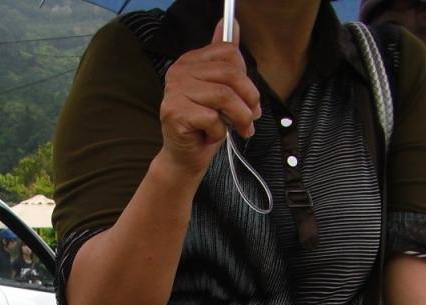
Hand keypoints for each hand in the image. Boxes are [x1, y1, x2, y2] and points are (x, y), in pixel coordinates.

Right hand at [158, 18, 261, 178]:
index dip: (246, 78)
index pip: (229, 53)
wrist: (185, 157)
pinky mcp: (174, 113)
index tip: (249, 98)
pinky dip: (219, 132)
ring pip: (224, 97)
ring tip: (241, 129)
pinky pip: (212, 118)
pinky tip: (211, 135)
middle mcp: (179, 71)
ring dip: (239, 118)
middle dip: (249, 100)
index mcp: (190, 61)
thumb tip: (232, 25)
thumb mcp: (222, 90)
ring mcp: (174, 91)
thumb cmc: (205, 125)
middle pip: (230, 74)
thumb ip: (226, 61)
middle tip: (251, 118)